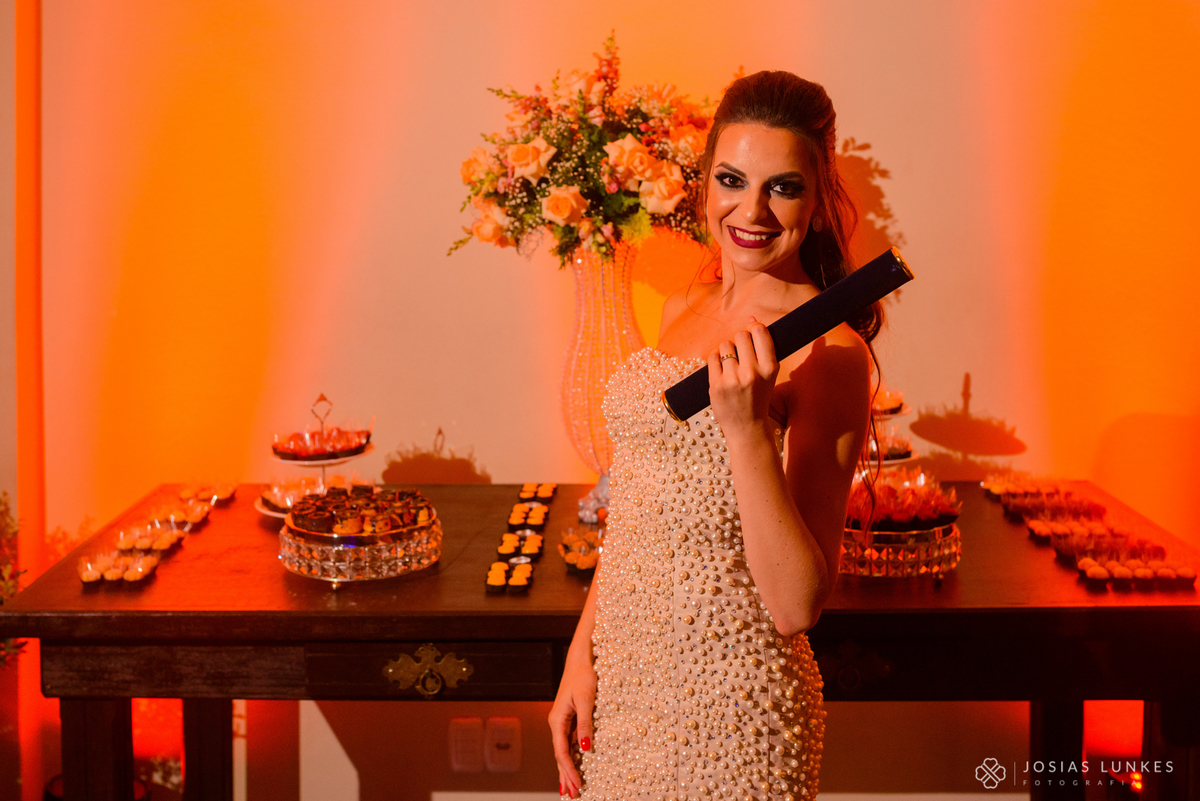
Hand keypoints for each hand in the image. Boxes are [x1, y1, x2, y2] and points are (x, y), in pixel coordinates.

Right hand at [548, 651, 596, 797]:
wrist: (580, 659)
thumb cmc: (583, 676)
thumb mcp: (586, 701)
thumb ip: (585, 725)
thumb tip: (585, 749)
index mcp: (557, 720)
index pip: (561, 752)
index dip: (568, 770)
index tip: (577, 785)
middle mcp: (556, 723)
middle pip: (560, 755)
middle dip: (566, 776)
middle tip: (573, 795)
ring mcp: (562, 721)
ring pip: (563, 750)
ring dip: (567, 769)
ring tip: (570, 788)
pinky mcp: (569, 718)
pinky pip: (568, 742)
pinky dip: (571, 757)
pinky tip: (575, 766)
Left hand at [706, 317, 778, 440]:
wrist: (746, 426)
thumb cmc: (758, 396)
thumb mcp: (769, 375)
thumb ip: (763, 349)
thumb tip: (752, 320)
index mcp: (769, 369)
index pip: (760, 332)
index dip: (754, 328)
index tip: (752, 330)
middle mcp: (752, 373)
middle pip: (741, 336)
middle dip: (740, 340)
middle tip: (741, 353)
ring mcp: (732, 379)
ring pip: (725, 345)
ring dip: (727, 350)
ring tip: (731, 363)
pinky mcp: (716, 385)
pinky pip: (712, 356)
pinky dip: (715, 358)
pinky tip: (721, 368)